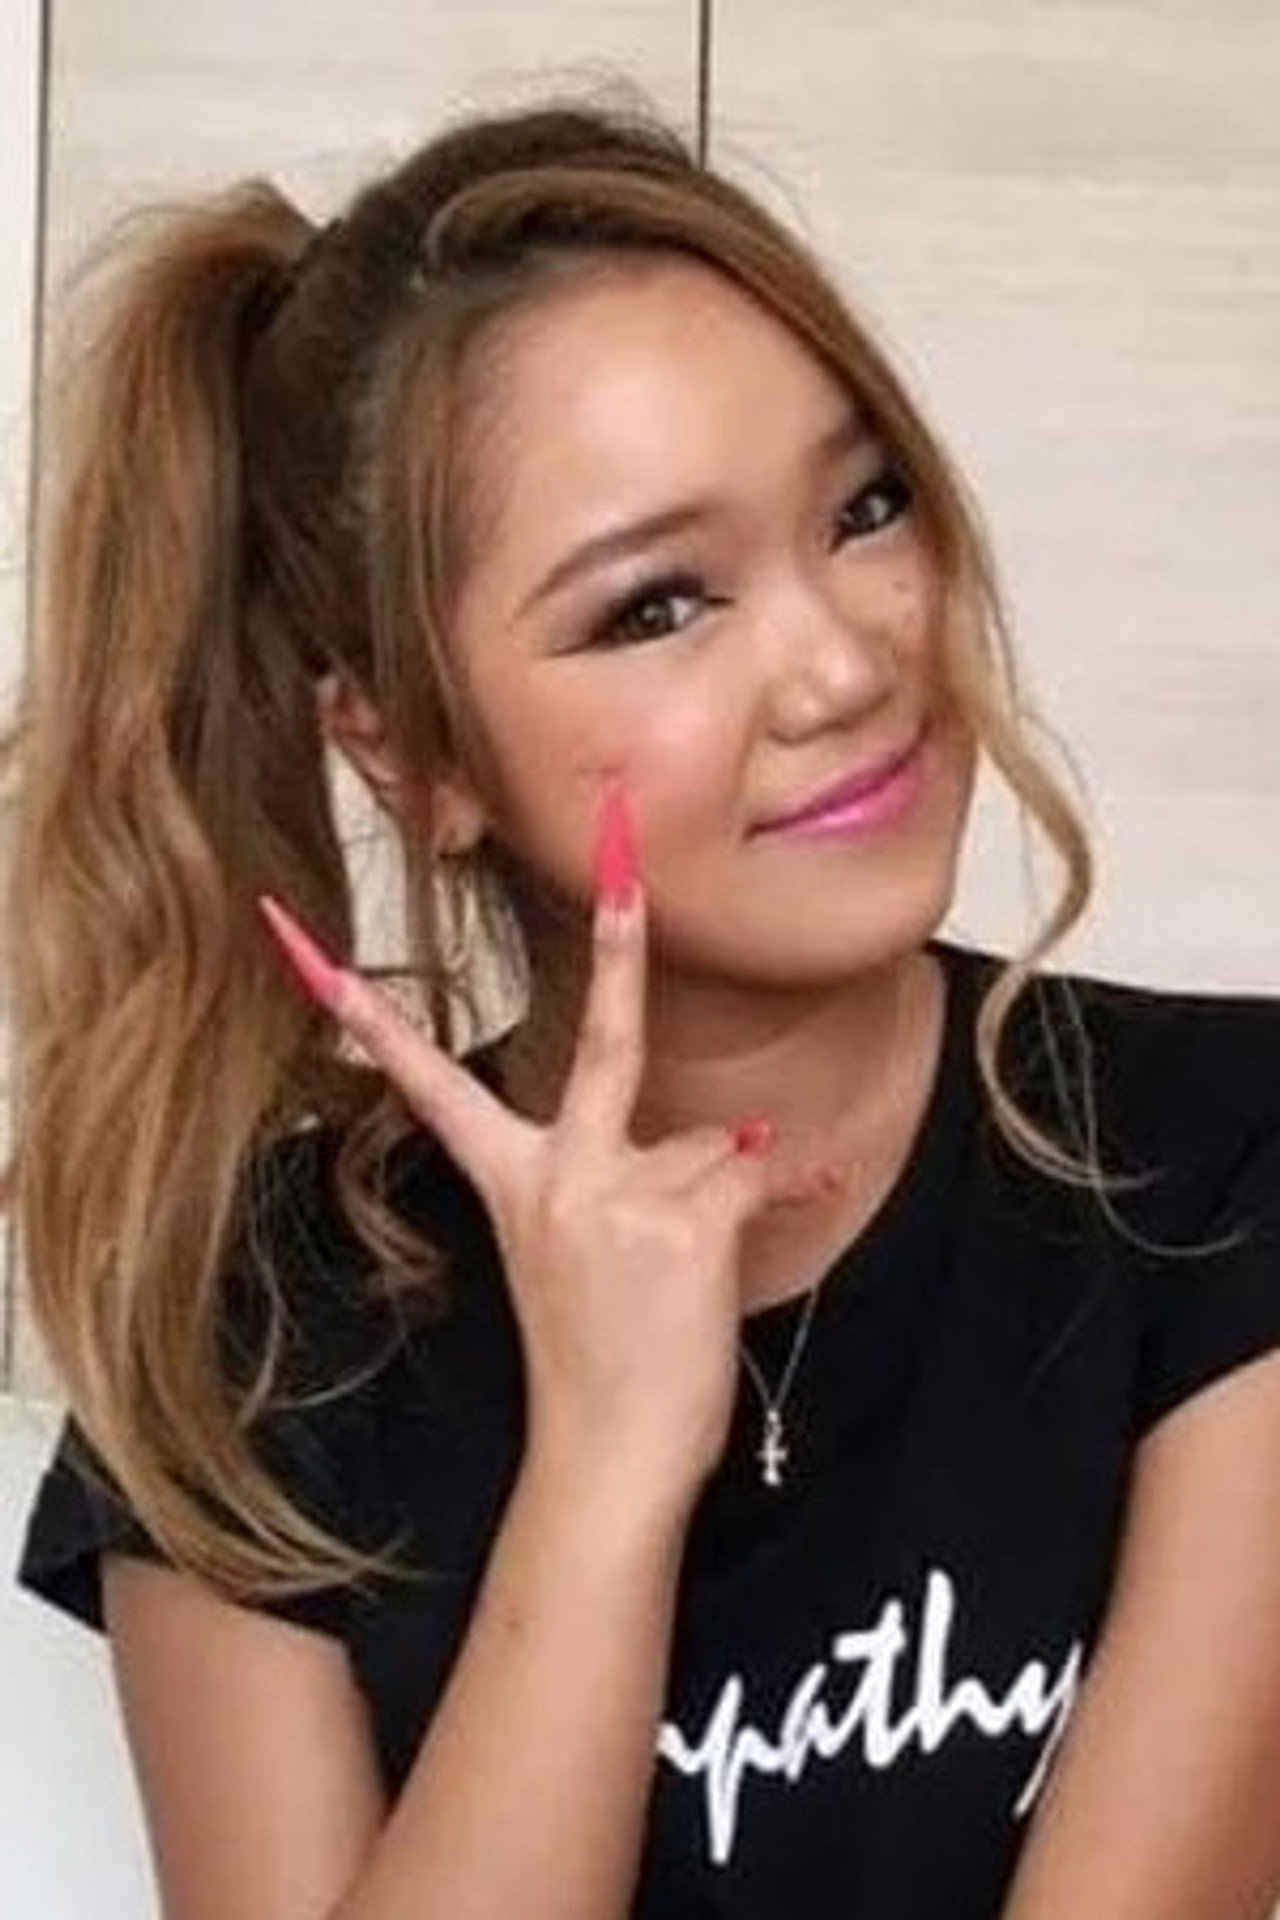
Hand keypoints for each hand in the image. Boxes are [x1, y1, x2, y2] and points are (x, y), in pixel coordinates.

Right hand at [257, 780, 829, 1501]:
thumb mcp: (574, 1257)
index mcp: (515, 1183)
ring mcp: (620, 1195)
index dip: (369, 1013)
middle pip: (603, 1040)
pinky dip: (780, 1199)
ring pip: (706, 1144)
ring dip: (716, 1198)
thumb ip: (628, 1178)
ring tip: (685, 1277)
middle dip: (617, 939)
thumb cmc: (592, 1362)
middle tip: (622, 848)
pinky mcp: (682, 1222)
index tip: (301, 941)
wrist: (607, 1460)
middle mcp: (560, 1177)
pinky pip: (753, 1175)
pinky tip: (777, 1224)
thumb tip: (731, 1132)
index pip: (431, 1081)